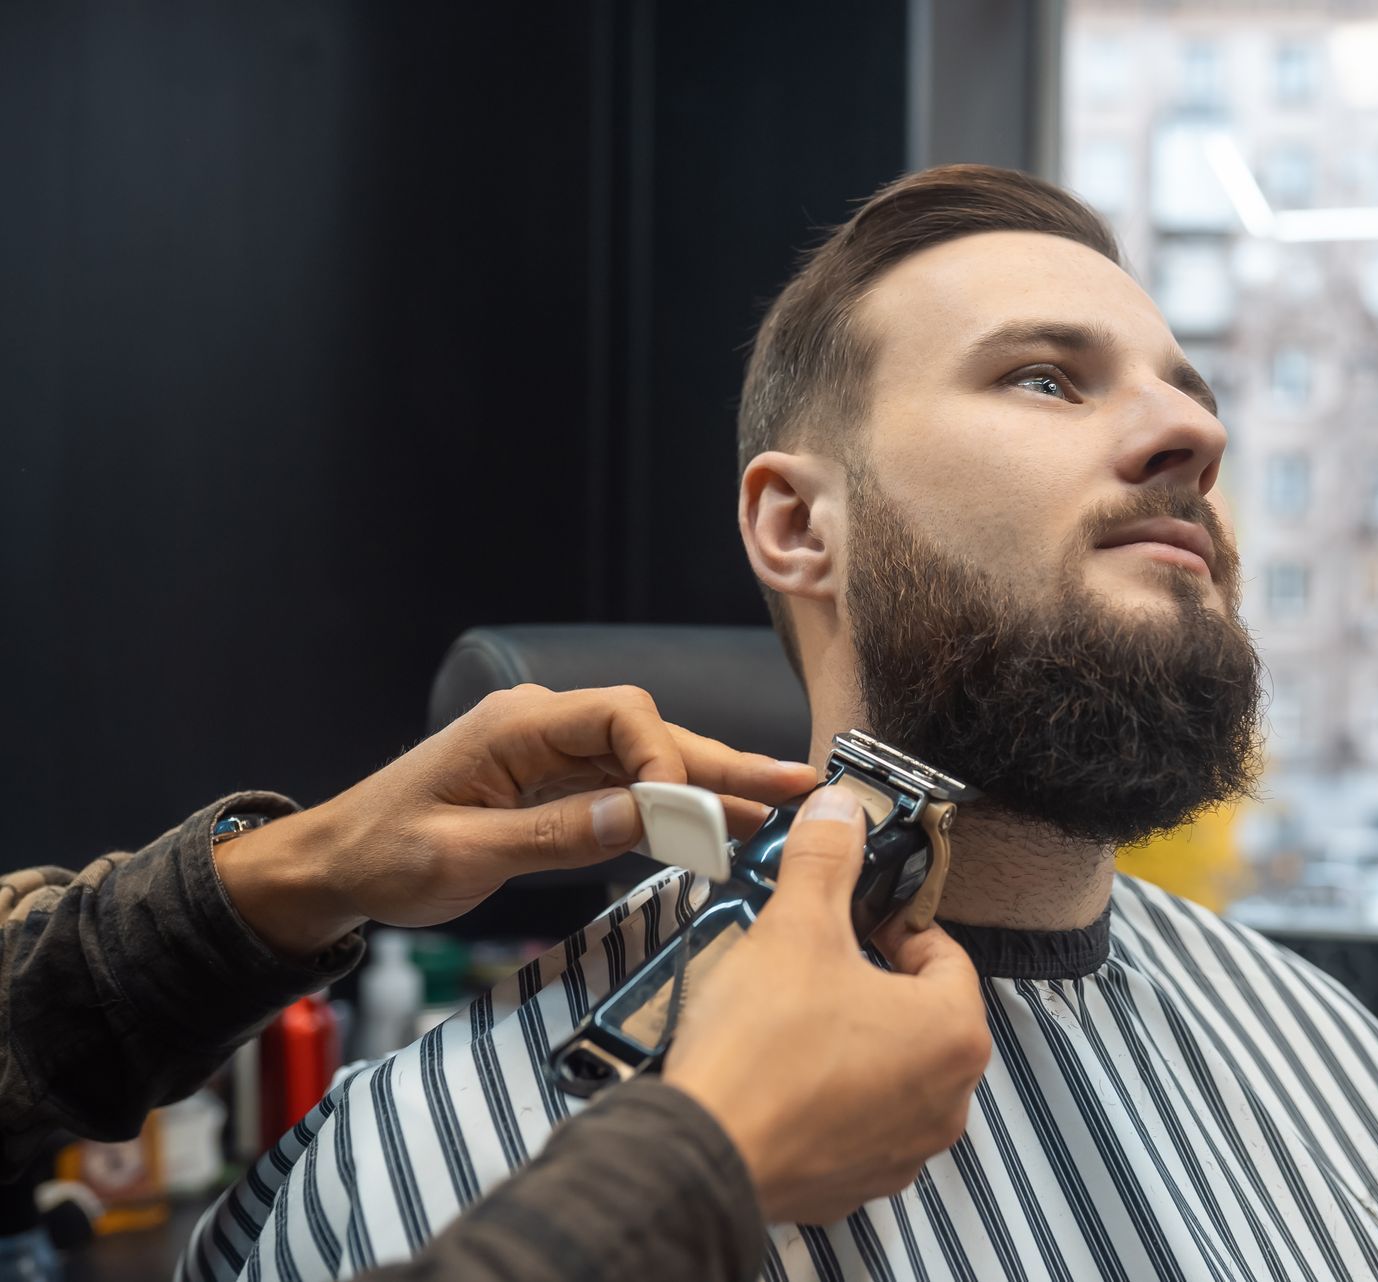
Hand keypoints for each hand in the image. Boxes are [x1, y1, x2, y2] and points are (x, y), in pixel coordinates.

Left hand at [215, 684, 818, 956]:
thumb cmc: (380, 856)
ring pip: (651, 764)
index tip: (688, 818)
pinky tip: (724, 825)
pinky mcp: (557, 789)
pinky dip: (677, 810)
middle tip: (797, 785)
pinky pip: (629, 792)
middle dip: (725, 764)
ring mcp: (554, 757)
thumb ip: (554, 836)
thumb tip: (642, 815)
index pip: (622, 717)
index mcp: (518, 725)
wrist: (333, 867)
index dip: (667, 761)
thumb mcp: (461, 856)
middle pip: (653, 735)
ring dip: (714, 787)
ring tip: (784, 805)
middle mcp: (545, 728)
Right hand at [661, 786, 990, 1225]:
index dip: (894, 924)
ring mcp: (903, 1151)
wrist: (699, 1155)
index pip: (943, 955)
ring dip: (850, 1038)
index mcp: (954, 1035)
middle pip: (919, 1013)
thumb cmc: (761, 1051)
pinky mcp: (853, 1184)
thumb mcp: (797, 927)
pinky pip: (852, 1123)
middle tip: (817, 957)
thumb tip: (841, 813)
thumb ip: (826, 859)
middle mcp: (946, 1102)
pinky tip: (778, 1072)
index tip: (855, 915)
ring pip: (887, 1070)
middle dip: (871, 979)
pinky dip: (824, 1096)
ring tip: (792, 1012)